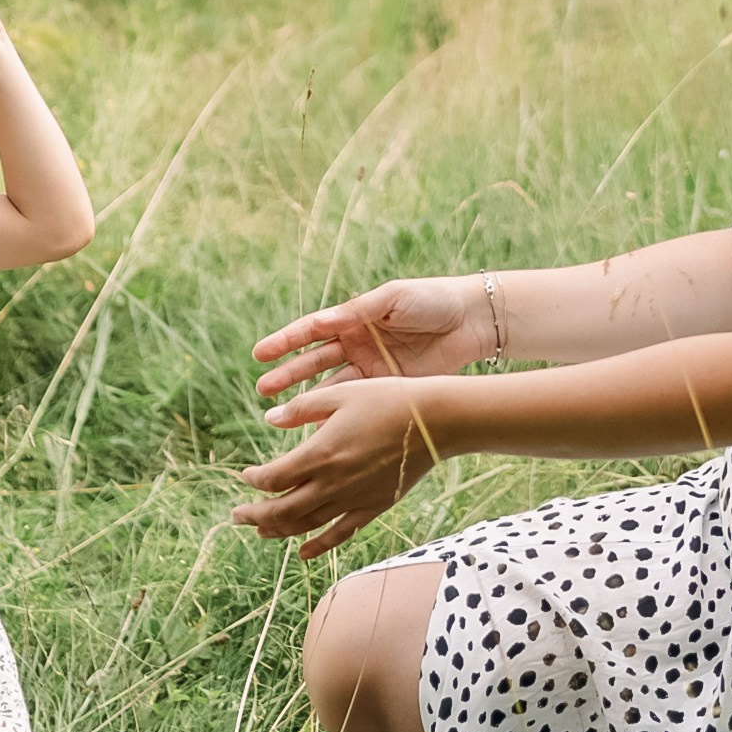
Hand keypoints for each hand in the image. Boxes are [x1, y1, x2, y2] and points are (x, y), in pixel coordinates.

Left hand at [232, 378, 447, 557]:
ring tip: (261, 530)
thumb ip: (301, 408)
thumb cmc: (386, 399)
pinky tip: (303, 552)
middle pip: (283, 509)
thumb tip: (269, 419)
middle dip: (255, 514)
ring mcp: (353, 498)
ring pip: (307, 525)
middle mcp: (333, 482)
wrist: (433, 420)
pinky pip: (340, 533)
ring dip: (279, 530)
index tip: (245, 476)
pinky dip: (318, 545)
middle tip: (237, 515)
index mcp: (320, 453)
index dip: (253, 480)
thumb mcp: (340, 394)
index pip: (273, 478)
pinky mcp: (373, 506)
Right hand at [252, 277, 493, 398]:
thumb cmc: (431, 300)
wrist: (471, 321)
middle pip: (315, 362)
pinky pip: (357, 405)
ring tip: (281, 416)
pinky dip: (338, 418)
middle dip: (288, 376)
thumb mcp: (394, 298)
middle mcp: (356, 344)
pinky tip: (319, 432)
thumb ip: (359, 311)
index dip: (285, 342)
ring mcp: (370, 369)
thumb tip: (322, 321)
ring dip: (307, 401)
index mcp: (354, 318)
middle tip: (264, 391)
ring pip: (331, 387)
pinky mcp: (387, 388)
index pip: (312, 330)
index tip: (260, 354)